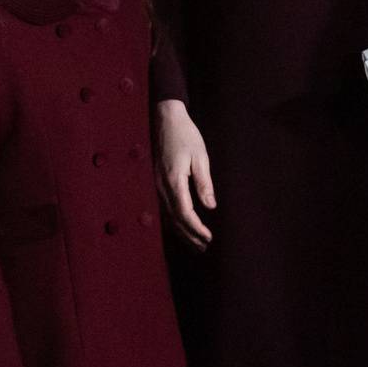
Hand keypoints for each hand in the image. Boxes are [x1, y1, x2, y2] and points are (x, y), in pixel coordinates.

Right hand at [155, 99, 215, 251]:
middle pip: (174, 219)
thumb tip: (210, 206)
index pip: (184, 213)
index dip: (196, 228)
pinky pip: (164, 208)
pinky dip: (173, 221)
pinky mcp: (157, 182)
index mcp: (174, 180)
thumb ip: (204, 183)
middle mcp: (162, 186)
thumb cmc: (186, 135)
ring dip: (181, 231)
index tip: (209, 238)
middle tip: (204, 247)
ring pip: (167, 216)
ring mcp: (157, 184)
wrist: (165, 118)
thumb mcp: (200, 157)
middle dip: (189, 236)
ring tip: (195, 244)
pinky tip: (180, 227)